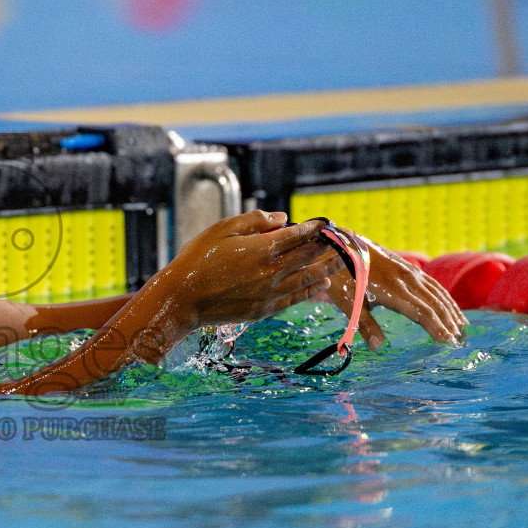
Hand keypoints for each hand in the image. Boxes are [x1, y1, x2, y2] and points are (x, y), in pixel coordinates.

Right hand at [158, 210, 341, 330]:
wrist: (183, 299)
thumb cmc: (198, 259)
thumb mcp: (222, 229)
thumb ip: (254, 221)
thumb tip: (282, 218)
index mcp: (262, 248)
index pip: (298, 234)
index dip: (315, 228)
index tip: (327, 223)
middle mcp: (272, 271)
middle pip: (309, 256)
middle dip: (328, 246)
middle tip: (345, 240)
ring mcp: (270, 292)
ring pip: (308, 278)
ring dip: (328, 268)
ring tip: (343, 261)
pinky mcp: (265, 309)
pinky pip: (296, 298)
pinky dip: (313, 290)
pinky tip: (324, 285)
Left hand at [322, 234, 466, 348]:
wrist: (339, 244)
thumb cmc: (341, 276)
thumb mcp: (347, 302)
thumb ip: (364, 324)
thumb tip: (378, 347)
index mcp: (392, 290)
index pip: (423, 312)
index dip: (437, 328)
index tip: (448, 343)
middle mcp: (406, 279)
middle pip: (435, 304)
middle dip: (450, 323)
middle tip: (461, 342)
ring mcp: (409, 271)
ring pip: (437, 293)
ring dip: (452, 311)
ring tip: (463, 328)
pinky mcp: (408, 266)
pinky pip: (433, 284)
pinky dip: (445, 297)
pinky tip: (451, 306)